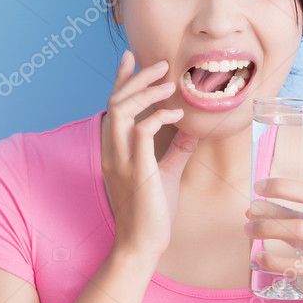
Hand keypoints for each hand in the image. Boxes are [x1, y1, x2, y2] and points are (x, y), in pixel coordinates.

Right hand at [102, 49, 198, 259]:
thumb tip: (191, 131)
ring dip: (146, 92)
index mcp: (115, 150)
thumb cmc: (153, 212)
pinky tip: (178, 114)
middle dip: (136, 78)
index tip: (131, 58)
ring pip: (121, 110)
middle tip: (160, 63)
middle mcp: (112, 151)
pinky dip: (158, 116)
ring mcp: (121, 160)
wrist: (142, 244)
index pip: (113, 107)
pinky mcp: (136, 170)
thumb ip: (175, 150)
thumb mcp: (166, 174)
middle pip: (114, 101)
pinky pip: (141, 131)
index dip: (120, 80)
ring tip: (170, 84)